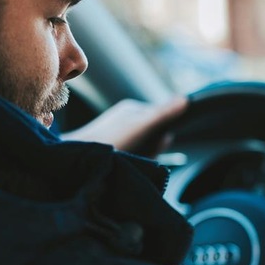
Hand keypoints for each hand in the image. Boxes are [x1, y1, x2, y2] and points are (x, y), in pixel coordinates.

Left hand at [61, 97, 187, 156]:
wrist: (78, 160)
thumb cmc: (110, 141)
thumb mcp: (141, 126)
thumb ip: (163, 113)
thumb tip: (185, 100)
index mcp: (132, 109)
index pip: (161, 117)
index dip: (164, 133)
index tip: (159, 142)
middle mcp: (124, 120)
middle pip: (153, 134)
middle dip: (153, 148)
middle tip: (142, 154)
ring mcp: (118, 134)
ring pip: (143, 147)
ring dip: (144, 156)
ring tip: (131, 159)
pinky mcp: (111, 149)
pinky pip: (132, 155)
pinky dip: (134, 161)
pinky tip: (125, 164)